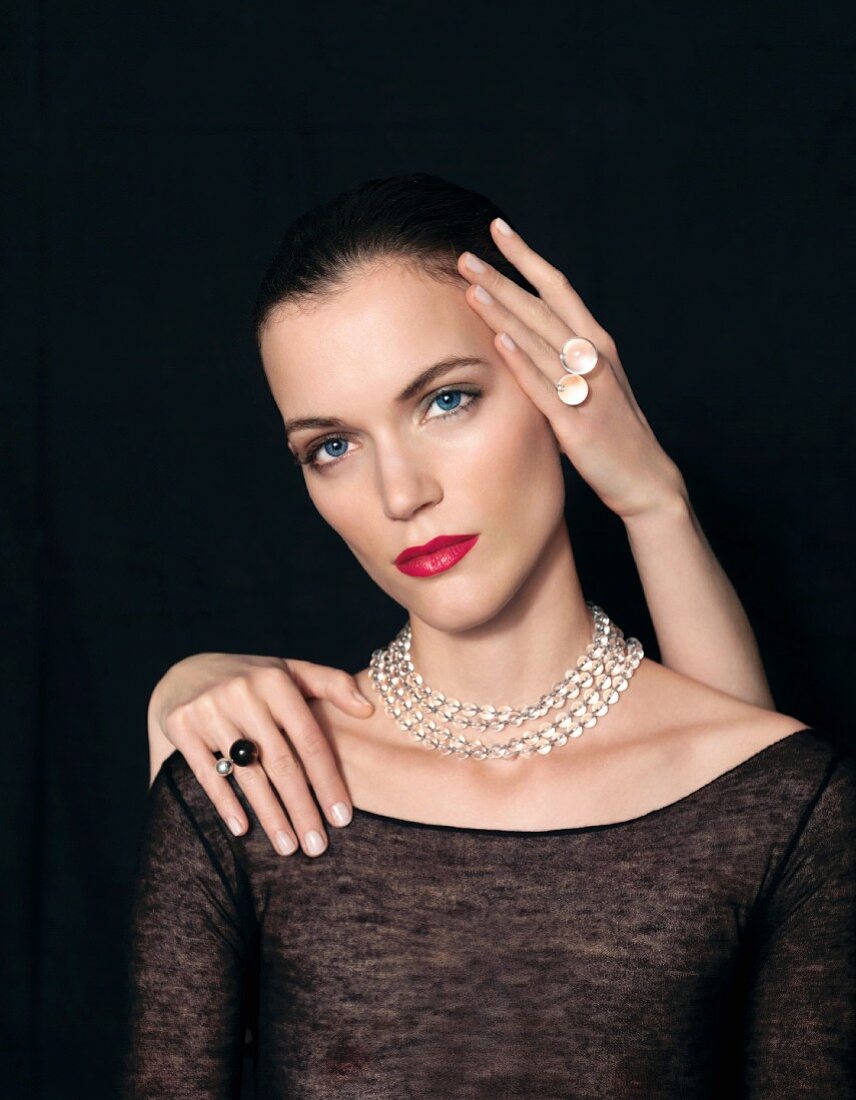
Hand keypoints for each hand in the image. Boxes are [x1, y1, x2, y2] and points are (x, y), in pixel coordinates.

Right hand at [147, 652, 373, 856]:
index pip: (310, 739)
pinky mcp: (181, 725)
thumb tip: (369, 709)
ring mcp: (210, 708)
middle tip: (317, 846)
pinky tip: (242, 830)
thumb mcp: (290, 672)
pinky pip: (208, 773)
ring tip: (288, 847)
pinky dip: (226, 803)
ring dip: (270, 815)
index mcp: (276, 680)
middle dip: (302, 808)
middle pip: (281, 762)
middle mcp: (243, 692)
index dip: (328, 780)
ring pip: (248, 773)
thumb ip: (331, 684)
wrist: (185, 671)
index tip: (342, 818)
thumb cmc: (252, 679)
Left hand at [457, 218, 687, 520]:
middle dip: (503, 278)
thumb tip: (521, 341)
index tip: (498, 230)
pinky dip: (524, 362)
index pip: (558, 288)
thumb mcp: (590, 385)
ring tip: (471, 286)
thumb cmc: (612, 432)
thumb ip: (560, 361)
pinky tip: (500, 341)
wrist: (644, 479)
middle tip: (466, 255)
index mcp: (597, 343)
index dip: (527, 257)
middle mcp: (595, 357)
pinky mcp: (577, 421)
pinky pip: (546, 386)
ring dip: (504, 312)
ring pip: (540, 340)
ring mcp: (588, 387)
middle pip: (542, 307)